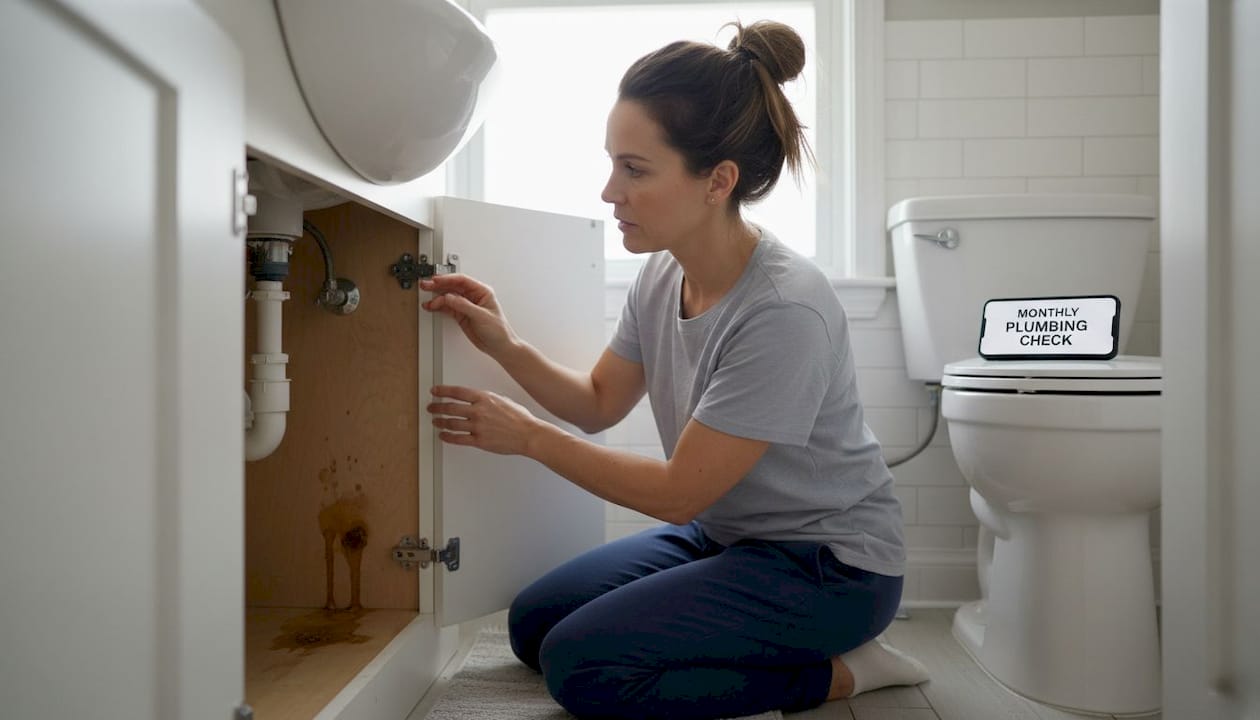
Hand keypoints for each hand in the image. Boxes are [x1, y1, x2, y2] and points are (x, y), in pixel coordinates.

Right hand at [420, 274, 516, 358]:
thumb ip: (464, 306)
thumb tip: (449, 297)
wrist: (499, 346)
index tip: (436, 280)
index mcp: (482, 291)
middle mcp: (473, 297)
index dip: (448, 279)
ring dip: (437, 297)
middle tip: (426, 285)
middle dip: (439, 285)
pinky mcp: (461, 315)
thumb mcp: (481, 316)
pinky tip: (431, 306)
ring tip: (427, 299)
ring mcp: (466, 306)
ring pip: (448, 297)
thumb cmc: (499, 330)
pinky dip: (439, 307)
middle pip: (453, 287)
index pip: (462, 281)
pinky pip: (447, 308)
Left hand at [427, 385, 544, 455]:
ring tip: (435, 422)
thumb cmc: (519, 418)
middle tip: (431, 408)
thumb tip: (476, 399)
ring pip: (451, 423)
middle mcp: (478, 411)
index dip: (443, 391)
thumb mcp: (503, 400)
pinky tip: (443, 435)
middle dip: (437, 407)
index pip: (457, 392)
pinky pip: (458, 439)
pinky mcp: (479, 441)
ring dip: (440, 422)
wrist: (528, 434)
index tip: (435, 391)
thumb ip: (487, 399)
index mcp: (484, 398)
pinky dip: (448, 437)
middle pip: (450, 408)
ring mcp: (477, 427)